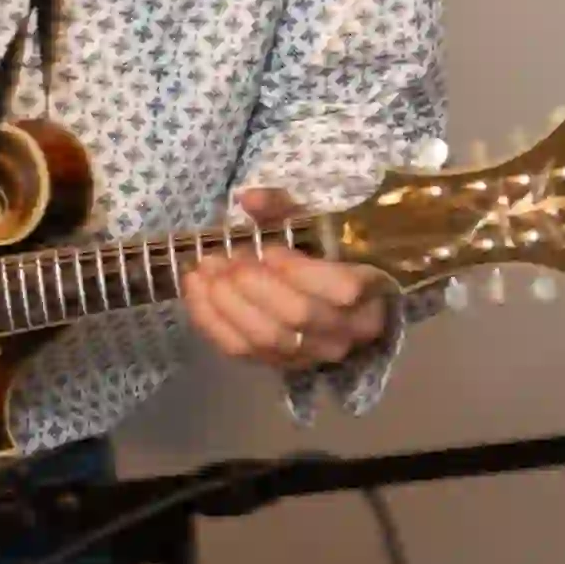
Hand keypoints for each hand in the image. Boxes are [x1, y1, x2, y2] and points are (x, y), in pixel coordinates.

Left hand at [179, 187, 393, 372]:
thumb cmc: (328, 252)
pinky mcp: (277, 364)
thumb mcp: (314, 223)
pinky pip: (240, 351)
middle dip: (252, 285)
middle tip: (222, 258)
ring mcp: (310, 355)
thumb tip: (249, 198)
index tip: (268, 248)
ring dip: (225, 304)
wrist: (330, 301)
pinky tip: (194, 291)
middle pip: (296, 316)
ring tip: (203, 272)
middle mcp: (344, 333)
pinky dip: (211, 320)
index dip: (299, 271)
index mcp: (370, 293)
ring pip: (265, 338)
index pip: (341, 291)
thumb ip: (285, 209)